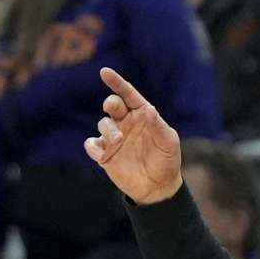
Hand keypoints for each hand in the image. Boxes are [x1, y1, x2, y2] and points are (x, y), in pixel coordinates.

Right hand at [84, 67, 181, 203]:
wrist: (157, 187)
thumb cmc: (166, 160)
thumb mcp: (168, 142)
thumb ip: (158, 125)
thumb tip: (147, 109)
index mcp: (142, 115)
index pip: (128, 95)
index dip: (117, 82)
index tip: (104, 72)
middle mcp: (126, 123)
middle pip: (112, 105)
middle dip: (110, 104)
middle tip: (112, 109)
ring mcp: (114, 137)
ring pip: (102, 124)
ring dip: (108, 131)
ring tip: (118, 141)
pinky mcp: (104, 153)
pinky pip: (91, 144)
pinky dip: (94, 147)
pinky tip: (103, 155)